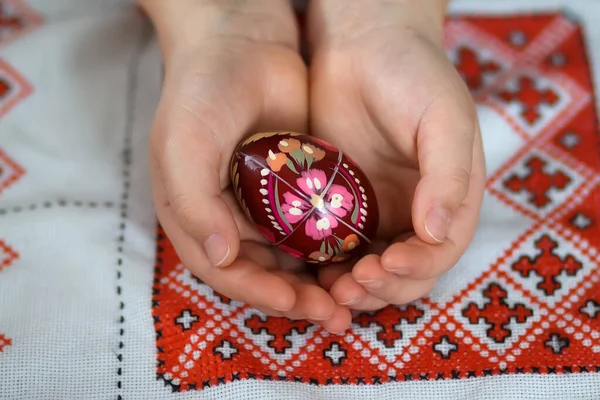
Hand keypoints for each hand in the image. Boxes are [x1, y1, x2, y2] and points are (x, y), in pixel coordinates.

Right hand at [140, 0, 351, 331]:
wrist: (243, 40)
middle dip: (295, 298)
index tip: (296, 303)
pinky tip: (358, 258)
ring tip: (351, 297)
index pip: (225, 272)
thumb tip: (221, 257)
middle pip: (262, 273)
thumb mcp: (184, 142)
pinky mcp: (294, 187)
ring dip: (318, 280)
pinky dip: (331, 247)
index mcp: (194, 215)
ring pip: (291, 257)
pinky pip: (313, 227)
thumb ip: (193, 201)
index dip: (258, 293)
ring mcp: (262, 204)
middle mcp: (228, 217)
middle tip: (334, 313)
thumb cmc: (201, 91)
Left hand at [307, 0, 485, 308]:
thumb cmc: (413, 73)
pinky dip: (324, 265)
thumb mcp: (443, 118)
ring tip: (328, 290)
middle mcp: (413, 212)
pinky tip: (307, 269)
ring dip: (351, 286)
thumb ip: (449, 175)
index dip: (415, 268)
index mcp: (449, 198)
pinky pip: (332, 245)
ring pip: (366, 267)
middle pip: (403, 273)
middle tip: (349, 287)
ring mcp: (375, 210)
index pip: (439, 252)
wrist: (362, 44)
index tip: (385, 265)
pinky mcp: (339, 203)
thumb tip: (438, 232)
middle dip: (380, 287)